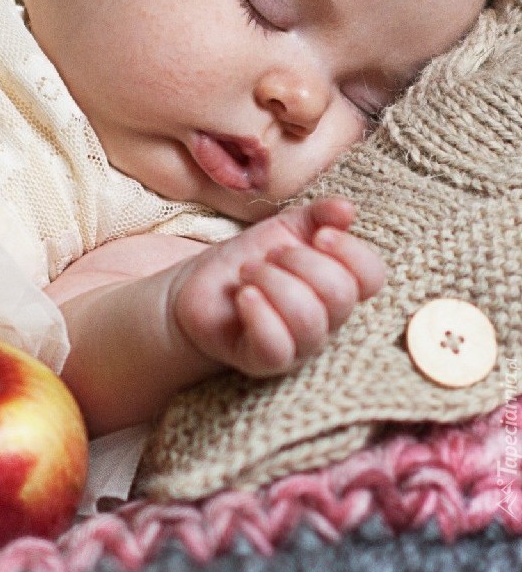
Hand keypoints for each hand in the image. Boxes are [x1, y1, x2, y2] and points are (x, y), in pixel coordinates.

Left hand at [169, 198, 384, 376]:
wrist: (200, 289)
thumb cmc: (250, 261)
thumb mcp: (285, 228)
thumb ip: (319, 216)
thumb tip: (347, 209)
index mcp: (339, 286)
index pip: (372, 277)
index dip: (350, 252)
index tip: (319, 235)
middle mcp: (327, 321)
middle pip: (340, 294)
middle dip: (300, 262)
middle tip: (270, 255)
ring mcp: (299, 346)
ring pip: (308, 319)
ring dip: (273, 282)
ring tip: (248, 273)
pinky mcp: (266, 362)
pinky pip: (277, 345)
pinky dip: (258, 312)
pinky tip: (243, 295)